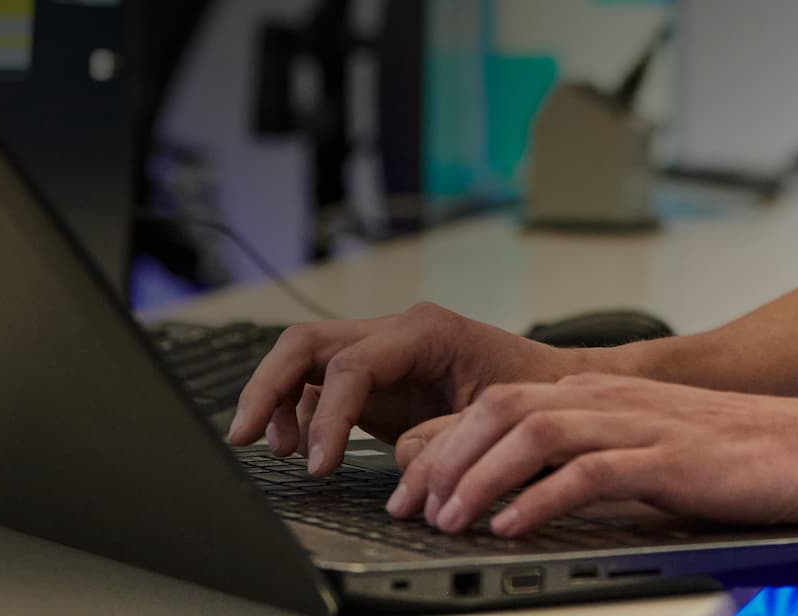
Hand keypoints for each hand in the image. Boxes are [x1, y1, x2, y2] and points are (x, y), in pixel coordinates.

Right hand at [227, 302, 591, 473]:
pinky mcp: (376, 375)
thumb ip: (445, 437)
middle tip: (244, 436)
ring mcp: (382, 349)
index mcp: (426, 330)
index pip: (350, 363)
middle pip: (307, 342)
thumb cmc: (533, 395)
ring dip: (277, 399)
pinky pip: (318, 381)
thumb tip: (398, 466)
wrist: (554, 386)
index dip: (325, 415)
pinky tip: (301, 448)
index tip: (317, 464)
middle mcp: (397, 331)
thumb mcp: (494, 418)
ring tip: (276, 450)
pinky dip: (299, 411)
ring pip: (304, 356)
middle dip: (268, 386)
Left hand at [387, 374, 797, 537]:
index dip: (446, 439)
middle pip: (502, 409)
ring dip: (479, 477)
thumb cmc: (740, 455)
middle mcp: (613, 399)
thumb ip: (594, 461)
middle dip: (444, 457)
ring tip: (446, 517)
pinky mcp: (669, 460)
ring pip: (534, 434)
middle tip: (409, 505)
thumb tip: (529, 496)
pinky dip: (540, 499)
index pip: (500, 400)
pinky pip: (589, 473)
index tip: (409, 481)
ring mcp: (640, 425)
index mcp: (604, 394)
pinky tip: (510, 526)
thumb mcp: (650, 450)